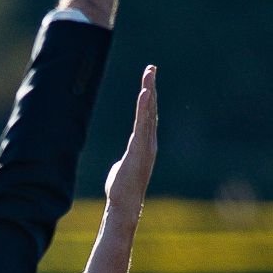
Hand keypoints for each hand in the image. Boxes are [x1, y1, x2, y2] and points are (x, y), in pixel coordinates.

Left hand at [104, 66, 157, 222]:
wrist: (124, 204)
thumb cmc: (122, 190)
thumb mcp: (123, 169)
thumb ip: (125, 163)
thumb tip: (121, 166)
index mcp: (145, 144)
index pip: (147, 116)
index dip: (149, 98)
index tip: (148, 81)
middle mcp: (149, 142)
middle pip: (150, 109)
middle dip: (151, 88)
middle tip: (151, 68)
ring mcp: (146, 145)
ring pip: (148, 113)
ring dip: (149, 92)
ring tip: (150, 74)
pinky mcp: (139, 148)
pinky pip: (142, 124)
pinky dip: (144, 107)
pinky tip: (145, 93)